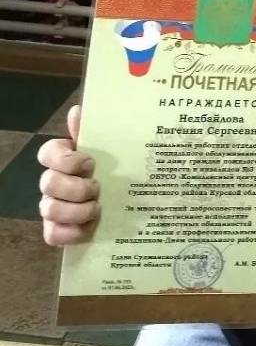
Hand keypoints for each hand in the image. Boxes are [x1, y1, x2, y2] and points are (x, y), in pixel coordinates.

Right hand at [37, 104, 99, 245]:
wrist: (119, 202)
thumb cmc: (109, 170)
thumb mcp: (106, 150)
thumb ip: (91, 131)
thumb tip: (78, 110)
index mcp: (62, 158)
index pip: (47, 153)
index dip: (66, 159)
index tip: (89, 162)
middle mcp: (52, 182)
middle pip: (47, 183)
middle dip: (75, 187)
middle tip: (97, 188)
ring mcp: (51, 207)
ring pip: (48, 210)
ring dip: (76, 210)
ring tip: (97, 208)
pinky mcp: (56, 230)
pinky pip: (52, 234)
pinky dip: (72, 233)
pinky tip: (90, 227)